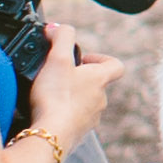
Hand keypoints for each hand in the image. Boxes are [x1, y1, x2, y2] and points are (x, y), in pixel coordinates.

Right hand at [31, 39, 118, 162]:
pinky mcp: (77, 134)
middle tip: (59, 75)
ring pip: (85, 104)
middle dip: (79, 78)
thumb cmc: (56, 98)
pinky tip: (47, 113)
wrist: (50, 135)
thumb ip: (62, 36)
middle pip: (96, 85)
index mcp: (99, 80)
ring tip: (50, 94)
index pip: (115, 65)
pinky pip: (73, 121)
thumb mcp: (58, 58)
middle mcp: (100, 100)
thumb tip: (58, 27)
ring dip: (71, 97)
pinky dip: (63, 114)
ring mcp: (90, 120)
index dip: (101, 58)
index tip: (81, 59)